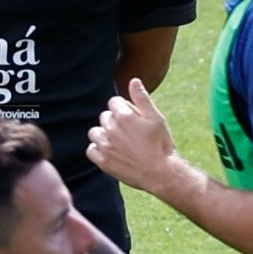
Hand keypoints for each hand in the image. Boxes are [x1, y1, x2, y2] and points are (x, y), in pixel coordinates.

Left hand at [87, 78, 176, 193]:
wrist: (160, 173)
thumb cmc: (161, 143)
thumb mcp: (156, 117)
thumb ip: (142, 98)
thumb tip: (133, 80)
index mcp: (124, 116)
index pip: (114, 102)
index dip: (124, 108)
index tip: (134, 118)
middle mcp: (111, 129)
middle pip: (105, 116)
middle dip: (115, 120)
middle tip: (131, 132)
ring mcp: (106, 146)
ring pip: (95, 132)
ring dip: (104, 134)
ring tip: (120, 142)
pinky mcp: (103, 161)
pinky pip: (91, 150)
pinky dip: (98, 149)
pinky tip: (111, 152)